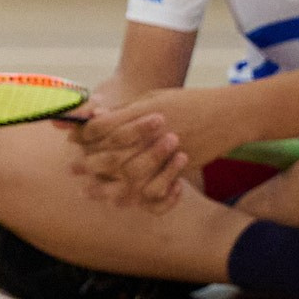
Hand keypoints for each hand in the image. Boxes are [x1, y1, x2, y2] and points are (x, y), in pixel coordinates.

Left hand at [77, 87, 242, 208]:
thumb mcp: (154, 98)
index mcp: (143, 110)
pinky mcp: (181, 167)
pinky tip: (126, 200)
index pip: (105, 125)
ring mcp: (167, 151)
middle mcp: (152, 132)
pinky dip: (140, 196)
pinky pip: (157, 188)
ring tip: (91, 191)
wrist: (226, 114)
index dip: (84, 134)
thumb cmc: (187, 102)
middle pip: (113, 152)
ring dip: (109, 184)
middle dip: (90, 162)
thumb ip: (126, 110)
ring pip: (132, 173)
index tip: (71, 140)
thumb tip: (97, 115)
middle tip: (73, 169)